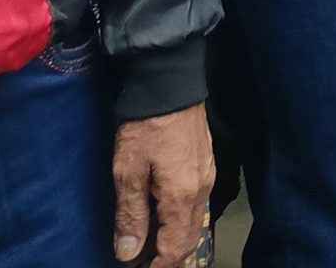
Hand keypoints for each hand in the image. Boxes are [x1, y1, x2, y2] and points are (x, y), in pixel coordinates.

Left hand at [110, 103, 212, 267]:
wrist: (170, 85)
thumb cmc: (145, 128)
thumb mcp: (128, 172)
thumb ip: (130, 215)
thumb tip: (129, 253)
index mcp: (182, 196)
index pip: (175, 248)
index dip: (157, 267)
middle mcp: (201, 191)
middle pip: (189, 240)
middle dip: (168, 258)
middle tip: (141, 264)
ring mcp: (207, 177)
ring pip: (194, 223)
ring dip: (173, 240)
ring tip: (146, 244)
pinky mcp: (205, 165)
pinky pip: (196, 206)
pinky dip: (179, 221)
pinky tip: (160, 217)